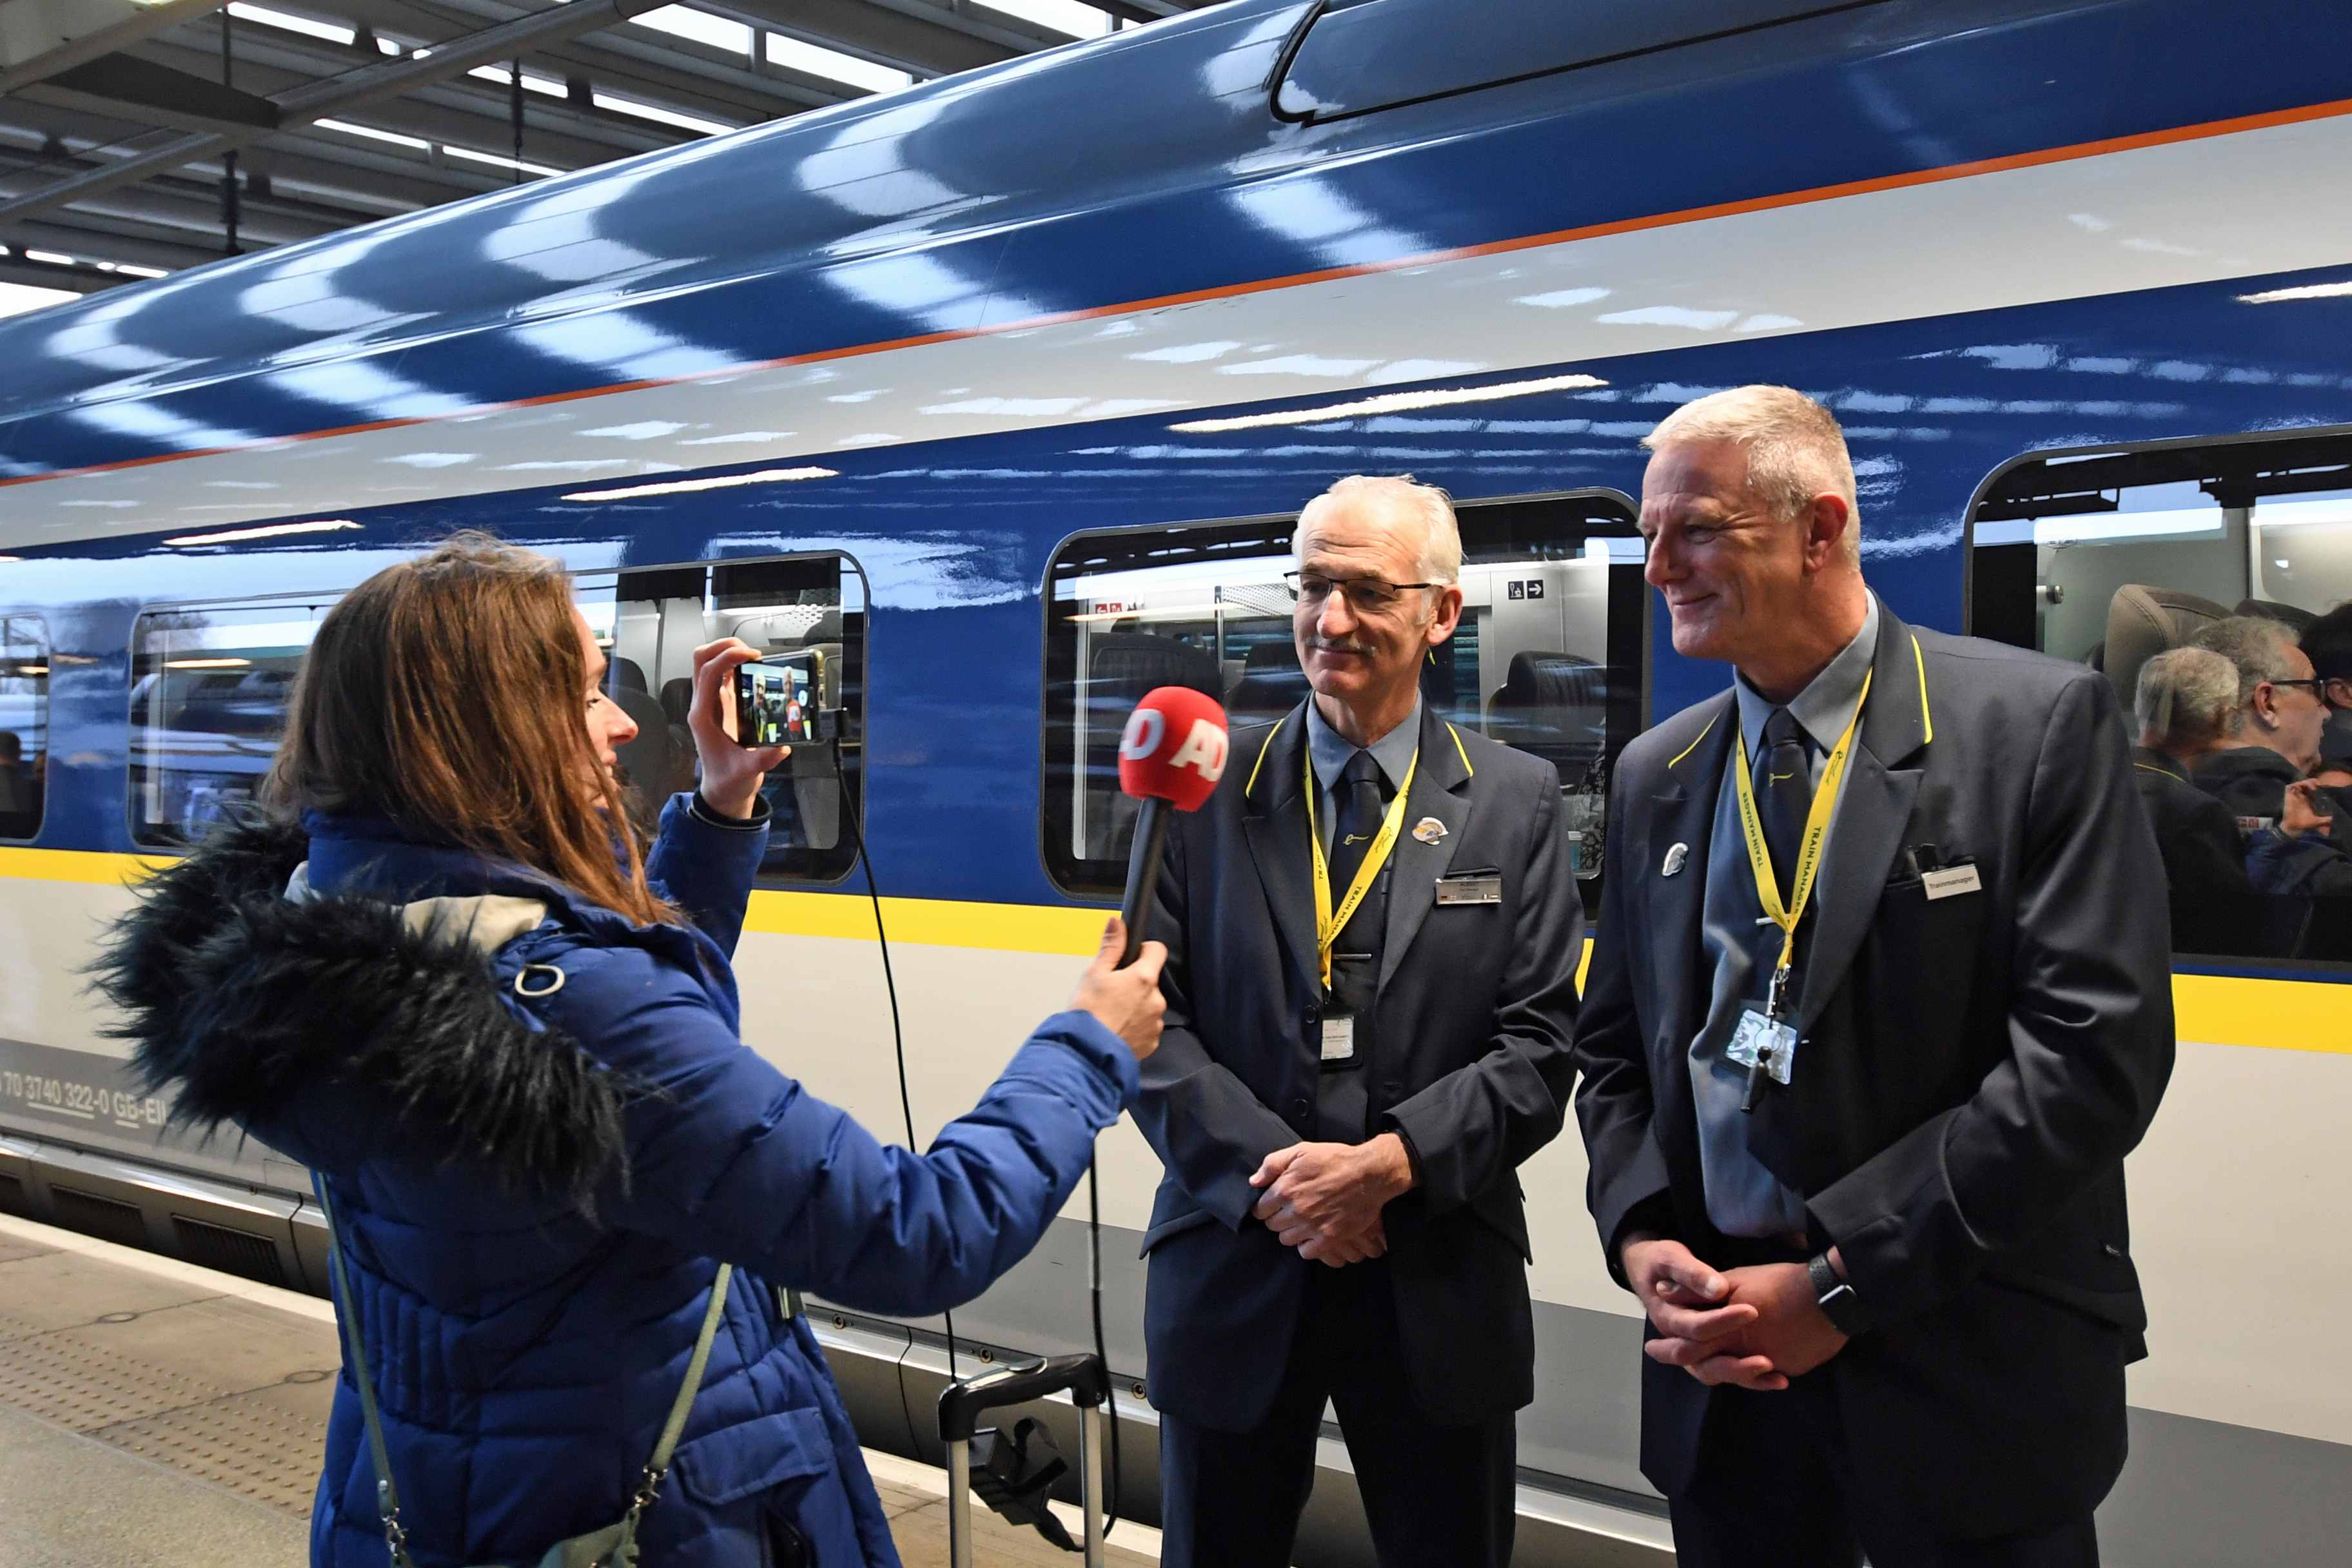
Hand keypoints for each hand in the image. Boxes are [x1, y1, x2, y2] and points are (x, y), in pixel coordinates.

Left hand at [687, 639, 787, 819]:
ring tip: (753, 655)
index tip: (751, 655)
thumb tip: (781, 747)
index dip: (727, 658)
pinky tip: (753, 669)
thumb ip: (763, 759)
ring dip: (727, 651)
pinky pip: (722, 675)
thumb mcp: (747, 772)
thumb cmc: (729, 779)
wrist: (723, 789)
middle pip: (701, 660)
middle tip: (751, 651)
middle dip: (723, 646)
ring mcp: (711, 702)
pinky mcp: (721, 704)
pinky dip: (734, 665)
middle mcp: (703, 704)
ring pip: (708, 663)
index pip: (708, 674)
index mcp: (703, 716)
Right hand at [1067, 918, 1165, 1057]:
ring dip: (1136, 1006)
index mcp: (1143, 978)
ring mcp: (1155, 1023)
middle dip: (1134, 982)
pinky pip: (1146, 1027)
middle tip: (1111, 991)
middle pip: (1150, 981)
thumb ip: (1111, 947)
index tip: (1131, 956)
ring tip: (1111, 1013)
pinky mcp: (1151, 1042)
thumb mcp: (1094, 973)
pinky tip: (1117, 1028)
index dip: (1144, 950)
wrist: (1086, 1053)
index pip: (1157, 950)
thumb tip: (1117, 924)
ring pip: (1149, 1005)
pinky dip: (1135, 1026)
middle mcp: (1156, 1000)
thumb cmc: (1088, 1014)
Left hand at [1249, 1134, 1413, 1263]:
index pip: (1260, 1210)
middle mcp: (1295, 1210)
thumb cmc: (1335, 1159)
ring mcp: (1312, 1226)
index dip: (1265, 1207)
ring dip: (1291, 1232)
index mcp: (1285, 1189)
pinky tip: (1312, 1235)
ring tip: (1301, 1222)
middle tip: (1290, 1211)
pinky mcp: (1328, 1238)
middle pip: (1272, 1225)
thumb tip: (1254, 1181)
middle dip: (1278, 1218)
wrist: (1369, 1174)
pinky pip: (1306, 1252)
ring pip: (1286, 1239)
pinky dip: (1306, 1246)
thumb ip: (1273, 1165)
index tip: (1274, 1205)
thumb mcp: (1301, 1151)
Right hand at [1620, 1236, 1774, 1389]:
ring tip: (1775, 1372)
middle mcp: (1681, 1341)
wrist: (1657, 1269)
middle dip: (1736, 1365)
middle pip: (1703, 1364)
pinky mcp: (1713, 1352)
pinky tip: (1780, 1378)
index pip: (1696, 1329)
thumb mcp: (1673, 1259)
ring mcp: (1697, 1350)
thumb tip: (1717, 1288)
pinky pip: (1731, 1374)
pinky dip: (1755, 1379)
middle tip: (1765, 1361)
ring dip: (1746, 1376)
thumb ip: (1694, 1275)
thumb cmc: (1664, 1263)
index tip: (1753, 1311)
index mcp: (1669, 1320)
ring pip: (1718, 1373)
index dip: (1723, 1322)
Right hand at [2283, 778, 2334, 837]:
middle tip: (2317, 783)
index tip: (2322, 785)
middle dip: (2311, 781)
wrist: (2295, 827)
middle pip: (2305, 784)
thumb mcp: (2318, 820)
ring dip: (2304, 782)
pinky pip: (2289, 787)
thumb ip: (2325, 819)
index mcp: (2309, 800)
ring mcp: (2295, 796)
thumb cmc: (2305, 824)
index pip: (2312, 788)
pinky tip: (2300, 787)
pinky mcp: (2288, 797)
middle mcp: (2302, 796)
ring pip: (2298, 784)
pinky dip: (2294, 785)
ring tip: (2311, 785)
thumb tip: (2333, 818)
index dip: (2316, 785)